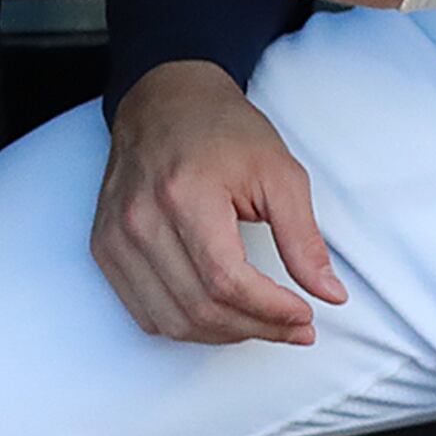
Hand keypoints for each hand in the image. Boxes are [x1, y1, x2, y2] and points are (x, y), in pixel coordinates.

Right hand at [90, 63, 350, 345]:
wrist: (164, 101)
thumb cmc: (221, 130)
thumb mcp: (279, 172)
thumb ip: (304, 238)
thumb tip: (329, 294)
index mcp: (184, 193)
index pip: (227, 281)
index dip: (271, 311)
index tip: (305, 316)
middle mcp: (140, 218)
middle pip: (201, 308)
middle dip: (257, 328)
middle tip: (293, 326)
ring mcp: (116, 236)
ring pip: (172, 321)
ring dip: (224, 334)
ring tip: (260, 322)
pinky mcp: (105, 247)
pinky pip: (144, 313)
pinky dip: (185, 326)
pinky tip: (218, 314)